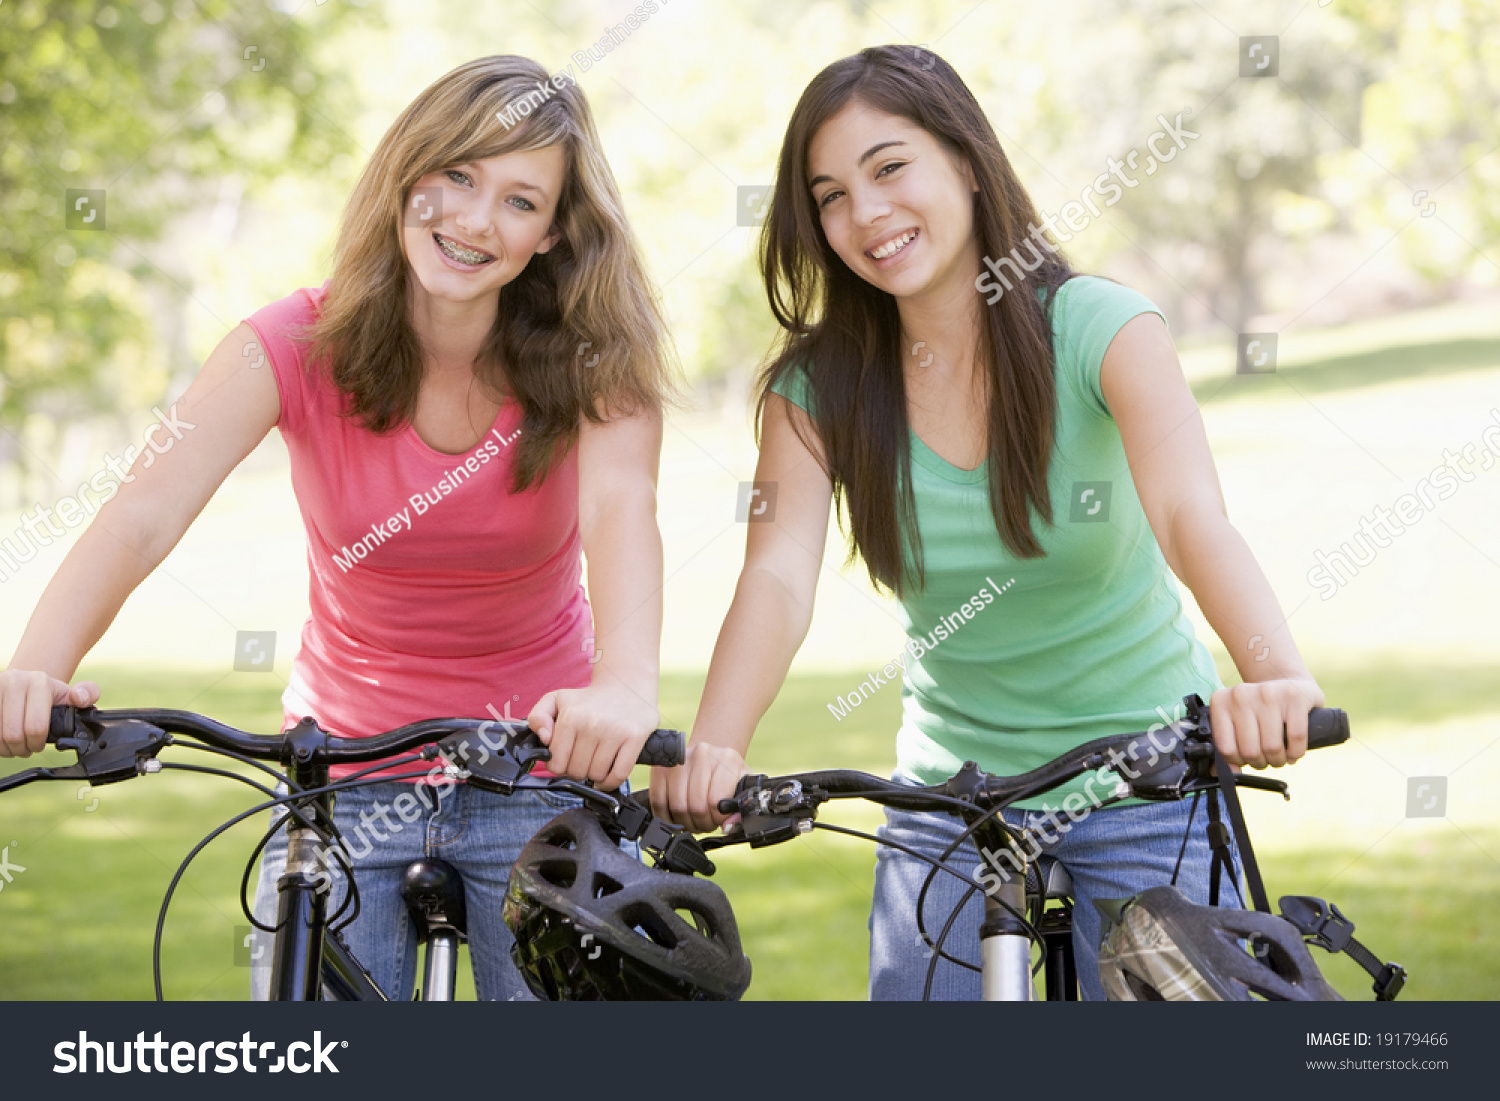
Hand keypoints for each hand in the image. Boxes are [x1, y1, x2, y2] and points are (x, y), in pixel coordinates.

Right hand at [0, 671, 100, 758]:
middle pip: (12, 734)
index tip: (39, 745)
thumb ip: (86, 695)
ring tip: (14, 746)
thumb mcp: (69, 694)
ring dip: (5, 748)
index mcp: (39, 682)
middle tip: (25, 749)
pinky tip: (2, 739)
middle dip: (21, 748)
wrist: (22, 683)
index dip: (37, 743)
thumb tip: (80, 698)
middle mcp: (14, 681)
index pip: (35, 727)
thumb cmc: (47, 695)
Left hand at [527, 684, 658, 789]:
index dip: (559, 766)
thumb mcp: (557, 699)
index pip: (556, 763)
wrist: (627, 684)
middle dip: (577, 770)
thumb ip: (538, 717)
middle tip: (582, 759)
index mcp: (571, 716)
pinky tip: (607, 775)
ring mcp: (615, 732)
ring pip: (597, 775)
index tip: (566, 758)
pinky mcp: (634, 737)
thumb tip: (544, 739)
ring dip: (594, 775)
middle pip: (576, 772)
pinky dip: (611, 782)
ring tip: (595, 762)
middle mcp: (592, 724)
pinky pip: (619, 775)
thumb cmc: (589, 699)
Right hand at [650, 742, 750, 833]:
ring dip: (684, 823)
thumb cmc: (726, 776)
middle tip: (705, 824)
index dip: (716, 819)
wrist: (709, 757)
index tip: (717, 821)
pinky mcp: (660, 767)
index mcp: (728, 759)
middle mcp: (702, 754)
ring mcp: (679, 759)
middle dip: (701, 824)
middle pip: (696, 806)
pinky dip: (665, 817)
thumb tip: (729, 826)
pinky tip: (676, 818)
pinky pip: (658, 801)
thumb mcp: (741, 789)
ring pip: (677, 807)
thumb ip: (741, 810)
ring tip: (693, 822)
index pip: (716, 801)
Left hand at [1209, 678, 1324, 768]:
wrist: (1288, 682)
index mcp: (1221, 701)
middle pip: (1250, 750)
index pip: (1226, 748)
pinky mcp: (1294, 698)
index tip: (1246, 760)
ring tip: (1279, 756)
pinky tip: (1293, 751)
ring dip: (1278, 760)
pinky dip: (1296, 752)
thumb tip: (1224, 773)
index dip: (1239, 762)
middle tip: (1266, 759)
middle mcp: (1241, 695)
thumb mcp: (1237, 721)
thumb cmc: (1260, 710)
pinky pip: (1296, 738)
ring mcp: (1268, 693)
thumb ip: (1227, 746)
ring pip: (1272, 747)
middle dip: (1260, 763)